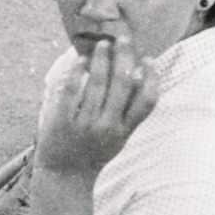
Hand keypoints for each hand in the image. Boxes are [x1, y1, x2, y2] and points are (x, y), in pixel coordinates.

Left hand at [35, 38, 156, 175]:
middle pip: (123, 84)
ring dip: (102, 58)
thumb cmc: (95, 152)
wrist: (65, 176)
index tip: (147, 59)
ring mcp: (85, 124)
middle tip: (124, 39)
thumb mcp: (119, 138)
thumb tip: (138, 76)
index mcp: (125, 131)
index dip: (151, 78)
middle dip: (125, 57)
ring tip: (102, 44)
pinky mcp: (62, 121)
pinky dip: (77, 71)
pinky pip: (71, 89)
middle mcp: (108, 127)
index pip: (147, 102)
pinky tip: (80, 60)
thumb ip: (129, 113)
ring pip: (98, 82)